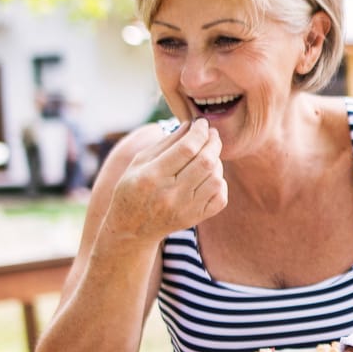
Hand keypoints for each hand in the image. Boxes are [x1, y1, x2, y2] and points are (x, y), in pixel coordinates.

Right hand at [105, 119, 226, 243]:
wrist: (131, 228)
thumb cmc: (133, 188)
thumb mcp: (139, 162)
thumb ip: (166, 143)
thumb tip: (191, 126)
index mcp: (152, 176)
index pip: (186, 149)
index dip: (199, 132)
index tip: (202, 123)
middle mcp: (170, 194)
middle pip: (205, 162)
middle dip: (213, 142)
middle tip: (212, 134)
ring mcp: (185, 209)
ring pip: (216, 179)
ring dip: (217, 161)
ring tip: (209, 155)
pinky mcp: (194, 219)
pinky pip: (220, 197)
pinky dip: (220, 182)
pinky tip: (210, 176)